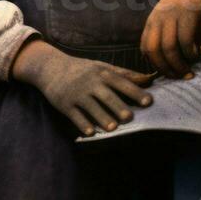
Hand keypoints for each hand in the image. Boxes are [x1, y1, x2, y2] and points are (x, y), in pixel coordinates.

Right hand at [10, 39, 153, 136]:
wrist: (50, 67)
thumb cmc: (83, 69)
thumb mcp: (102, 67)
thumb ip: (124, 74)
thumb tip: (149, 78)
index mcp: (102, 73)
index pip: (121, 82)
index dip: (135, 91)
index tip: (148, 102)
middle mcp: (90, 82)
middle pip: (106, 95)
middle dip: (118, 106)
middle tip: (129, 117)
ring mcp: (76, 93)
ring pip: (91, 106)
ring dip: (102, 117)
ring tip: (113, 128)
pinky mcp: (64, 103)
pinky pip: (74, 115)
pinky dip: (82, 124)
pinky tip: (90, 132)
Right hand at [141, 0, 200, 77]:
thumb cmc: (200, 7)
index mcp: (186, 13)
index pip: (184, 39)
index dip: (190, 55)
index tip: (196, 60)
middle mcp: (167, 16)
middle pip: (167, 46)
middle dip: (176, 66)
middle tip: (186, 76)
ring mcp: (154, 19)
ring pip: (151, 48)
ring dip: (161, 66)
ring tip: (173, 75)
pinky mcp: (147, 23)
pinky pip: (144, 45)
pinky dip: (151, 59)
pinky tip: (162, 66)